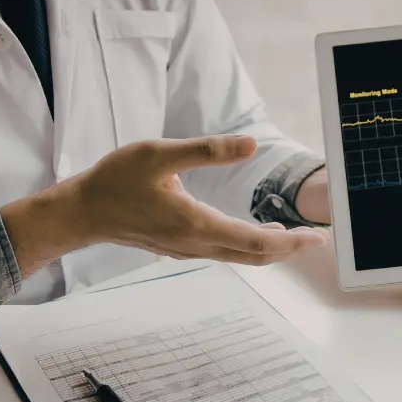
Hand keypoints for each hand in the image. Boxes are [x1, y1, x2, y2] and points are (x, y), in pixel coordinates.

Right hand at [1, 135, 329, 277]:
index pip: (257, 241)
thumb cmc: (116, 181)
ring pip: (240, 257)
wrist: (82, 212)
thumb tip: (250, 145)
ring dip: (271, 250)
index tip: (318, 239)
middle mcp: (197, 244)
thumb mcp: (161, 154)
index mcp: (198, 224)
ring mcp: (189, 249)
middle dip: (290, 250)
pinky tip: (257, 235)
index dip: (292, 242)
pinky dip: (249, 247)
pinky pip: (226, 253)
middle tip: (319, 241)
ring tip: (295, 238)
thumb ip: (208, 151)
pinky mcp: (181, 246)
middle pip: (255, 256)